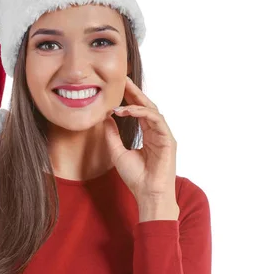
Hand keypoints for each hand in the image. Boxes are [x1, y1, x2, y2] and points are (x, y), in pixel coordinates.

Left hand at [103, 77, 177, 200]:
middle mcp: (157, 132)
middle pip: (146, 106)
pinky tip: (128, 111)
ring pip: (152, 110)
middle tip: (122, 79)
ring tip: (121, 95)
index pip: (138, 111)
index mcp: (147, 134)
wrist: (148, 195)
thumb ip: (112, 135)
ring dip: (137, 101)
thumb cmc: (136, 178)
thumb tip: (106, 118)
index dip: (129, 98)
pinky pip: (156, 120)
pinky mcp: (168, 140)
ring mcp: (164, 135)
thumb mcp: (117, 153)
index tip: (116, 88)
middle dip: (135, 92)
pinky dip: (142, 113)